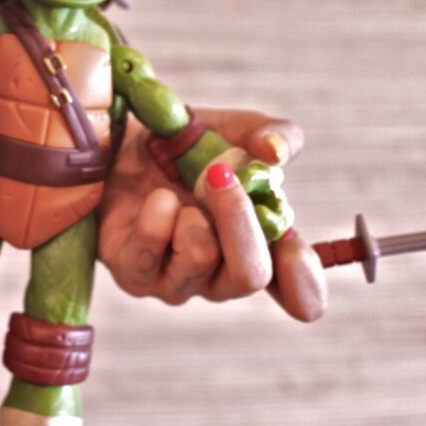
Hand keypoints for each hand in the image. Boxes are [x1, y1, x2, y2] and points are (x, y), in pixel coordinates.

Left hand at [98, 109, 326, 321]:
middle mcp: (222, 276)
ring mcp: (177, 282)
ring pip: (201, 258)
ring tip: (176, 187)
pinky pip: (149, 253)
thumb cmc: (187, 148)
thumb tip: (275, 152)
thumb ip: (273, 136)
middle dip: (239, 219)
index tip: (293, 246)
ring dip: (193, 210)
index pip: (300, 295)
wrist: (121, 144)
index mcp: (261, 248)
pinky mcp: (134, 275)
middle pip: (250, 276)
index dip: (305, 283)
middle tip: (220, 175)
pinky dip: (156, 214)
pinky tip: (155, 198)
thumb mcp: (236, 131)